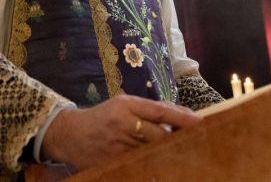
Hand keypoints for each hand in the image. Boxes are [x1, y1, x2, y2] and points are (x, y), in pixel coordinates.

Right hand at [40, 95, 200, 170]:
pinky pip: (137, 166)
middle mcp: (121, 124)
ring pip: (150, 153)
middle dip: (176, 140)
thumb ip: (150, 110)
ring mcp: (116, 146)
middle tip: (194, 144)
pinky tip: (159, 166)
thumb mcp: (123, 104)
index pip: (159, 111)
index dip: (182, 118)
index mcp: (125, 105)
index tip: (201, 123)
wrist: (69, 134)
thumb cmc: (102, 117)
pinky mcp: (112, 163)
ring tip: (180, 156)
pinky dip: (150, 165)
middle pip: (158, 136)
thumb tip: (182, 116)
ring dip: (165, 155)